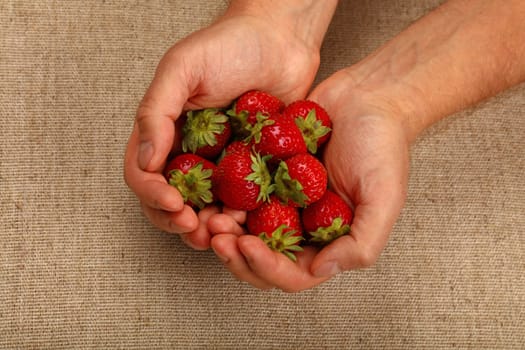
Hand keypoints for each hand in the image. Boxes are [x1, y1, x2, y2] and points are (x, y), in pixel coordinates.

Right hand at [124, 1, 336, 248]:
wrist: (281, 40)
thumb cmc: (228, 45)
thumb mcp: (182, 68)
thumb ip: (156, 112)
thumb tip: (145, 161)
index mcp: (164, 134)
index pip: (144, 175)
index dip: (152, 195)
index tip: (174, 203)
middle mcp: (189, 155)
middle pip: (171, 202)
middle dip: (178, 221)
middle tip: (195, 229)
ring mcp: (222, 166)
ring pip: (207, 209)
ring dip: (210, 227)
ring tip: (223, 231)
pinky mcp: (254, 170)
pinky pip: (244, 202)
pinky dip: (243, 217)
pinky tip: (248, 219)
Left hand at [209, 69, 409, 291]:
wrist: (368, 96)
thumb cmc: (382, 145)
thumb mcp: (385, 197)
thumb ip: (362, 242)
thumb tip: (321, 269)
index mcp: (329, 239)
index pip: (294, 273)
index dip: (267, 267)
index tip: (246, 245)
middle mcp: (303, 225)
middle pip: (262, 259)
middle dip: (237, 254)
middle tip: (217, 235)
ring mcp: (283, 201)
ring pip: (245, 230)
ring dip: (225, 231)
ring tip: (210, 215)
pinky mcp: (268, 176)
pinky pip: (240, 195)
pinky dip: (225, 199)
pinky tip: (214, 191)